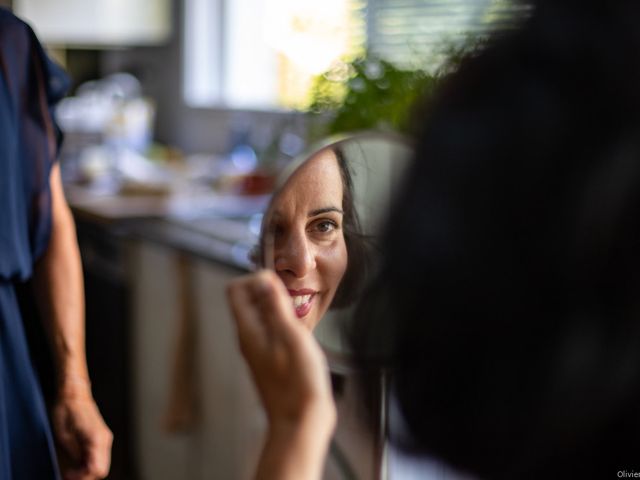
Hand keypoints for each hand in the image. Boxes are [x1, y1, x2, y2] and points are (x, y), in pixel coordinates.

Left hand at [51, 383, 112, 479]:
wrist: (74, 395)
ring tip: (70, 470)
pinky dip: (89, 464)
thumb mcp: (64, 438)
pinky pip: (99, 457)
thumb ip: (74, 456)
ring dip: (87, 471)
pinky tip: (76, 462)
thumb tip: (76, 472)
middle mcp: (104, 439)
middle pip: (102, 470)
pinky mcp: (101, 438)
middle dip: (85, 476)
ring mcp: (104, 438)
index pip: (97, 469)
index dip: (82, 478)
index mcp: (97, 439)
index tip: (68, 476)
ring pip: (102, 465)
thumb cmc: (67, 412)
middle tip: (68, 475)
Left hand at [227, 270, 335, 478]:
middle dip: (270, 291)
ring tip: (299, 320)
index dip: (255, 279)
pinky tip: (302, 336)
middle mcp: (248, 338)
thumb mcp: (291, 336)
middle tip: (293, 302)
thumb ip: (276, 306)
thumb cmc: (298, 383)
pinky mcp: (272, 359)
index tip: (279, 286)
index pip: (235, 289)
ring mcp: (259, 350)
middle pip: (249, 300)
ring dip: (280, 308)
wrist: (301, 423)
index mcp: (248, 330)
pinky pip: (272, 330)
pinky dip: (285, 324)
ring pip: (262, 315)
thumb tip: (263, 278)